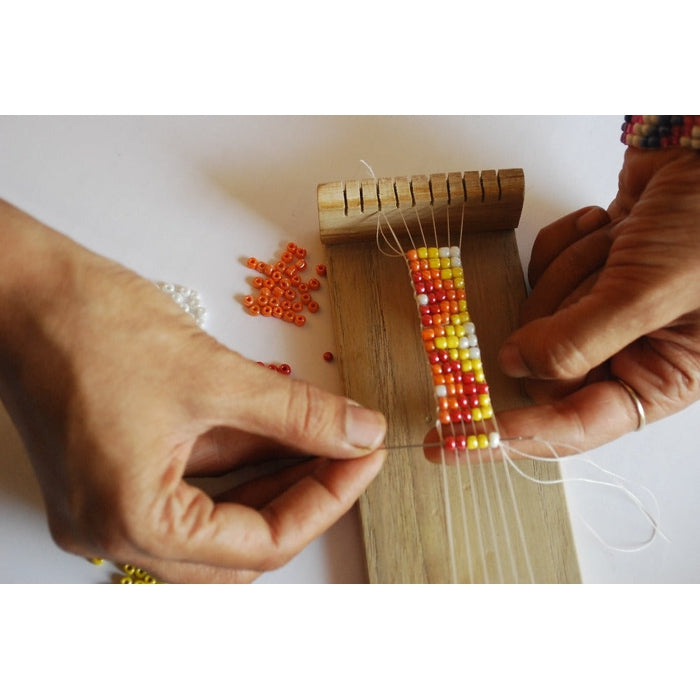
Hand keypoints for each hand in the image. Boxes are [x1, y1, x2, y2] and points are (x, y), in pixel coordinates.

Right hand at [0, 200, 386, 581]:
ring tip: (326, 436)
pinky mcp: (117, 470)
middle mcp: (115, 529)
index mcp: (132, 522)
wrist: (20, 286)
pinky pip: (195, 484)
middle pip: (241, 543)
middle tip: (351, 451)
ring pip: (221, 516)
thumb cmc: (89, 326)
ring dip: (278, 479)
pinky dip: (244, 462)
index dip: (328, 500)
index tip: (365, 457)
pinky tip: (283, 429)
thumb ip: (299, 413)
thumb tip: (359, 433)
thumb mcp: (214, 376)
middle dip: (305, 495)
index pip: (261, 544)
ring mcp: (112, 502)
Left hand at [495, 147, 699, 452]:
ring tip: (620, 240)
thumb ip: (575, 341)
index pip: (575, 426)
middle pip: (546, 364)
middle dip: (559, 313)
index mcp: (661, 377)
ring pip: (539, 314)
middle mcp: (630, 352)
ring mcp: (603, 311)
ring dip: (571, 270)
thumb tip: (513, 365)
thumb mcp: (647, 292)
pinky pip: (542, 272)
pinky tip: (607, 224)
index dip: (515, 434)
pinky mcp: (585, 272)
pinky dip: (564, 245)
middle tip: (599, 274)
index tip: (459, 438)